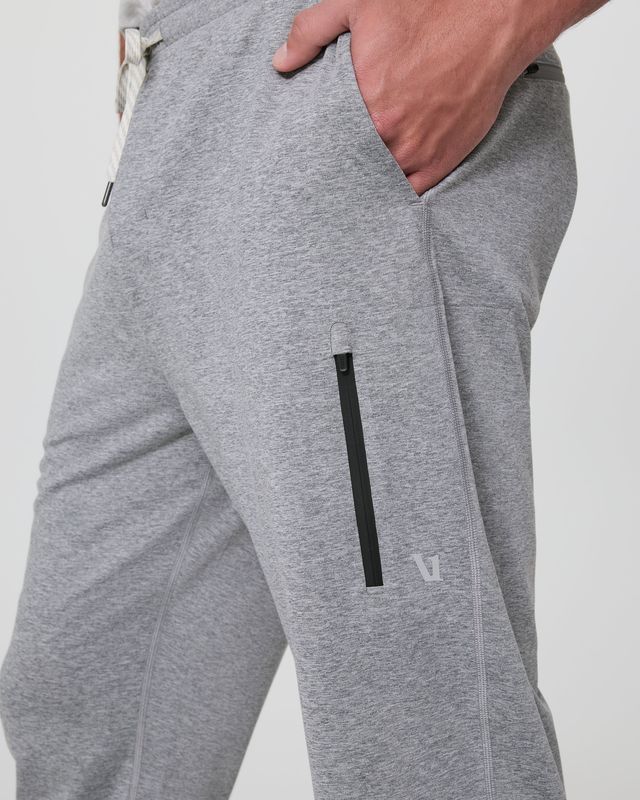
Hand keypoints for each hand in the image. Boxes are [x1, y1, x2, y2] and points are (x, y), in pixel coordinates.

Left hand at [273, 0, 560, 193]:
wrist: (494, 15)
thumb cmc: (429, 7)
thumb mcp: (358, 5)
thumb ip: (311, 32)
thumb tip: (281, 63)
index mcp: (366, 102)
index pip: (328, 142)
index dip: (318, 148)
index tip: (310, 154)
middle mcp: (391, 134)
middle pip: (352, 164)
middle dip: (342, 165)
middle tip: (328, 171)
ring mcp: (420, 151)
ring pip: (380, 180)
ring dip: (368, 180)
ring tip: (355, 180)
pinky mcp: (444, 160)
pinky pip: (411, 190)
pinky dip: (397, 189)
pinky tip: (385, 185)